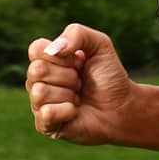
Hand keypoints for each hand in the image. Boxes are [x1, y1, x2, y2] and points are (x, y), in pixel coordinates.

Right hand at [25, 23, 136, 145]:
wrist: (122, 106)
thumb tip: (54, 50)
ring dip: (68, 94)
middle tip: (81, 81)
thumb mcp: (100, 45)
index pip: (36, 49)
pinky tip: (75, 112)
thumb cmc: (109, 75)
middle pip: (37, 70)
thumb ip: (77, 34)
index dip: (62, 55)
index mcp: (47, 59)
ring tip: (79, 97)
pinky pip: (46, 114)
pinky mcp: (45, 125)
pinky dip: (66, 111)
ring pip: (40, 92)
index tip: (79, 61)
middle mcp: (38, 80)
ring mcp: (39, 103)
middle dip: (68, 75)